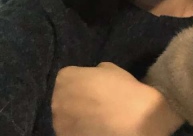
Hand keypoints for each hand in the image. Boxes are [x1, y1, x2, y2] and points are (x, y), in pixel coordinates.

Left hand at [52, 62, 183, 135]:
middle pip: (63, 95)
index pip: (68, 75)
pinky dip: (80, 129)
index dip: (81, 79)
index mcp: (65, 77)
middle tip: (94, 100)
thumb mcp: (111, 68)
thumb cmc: (121, 88)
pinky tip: (96, 128)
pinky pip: (71, 130)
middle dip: (75, 97)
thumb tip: (94, 76)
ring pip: (65, 115)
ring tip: (96, 116)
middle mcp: (56, 99)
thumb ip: (96, 72)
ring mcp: (59, 122)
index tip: (93, 83)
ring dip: (76, 114)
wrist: (130, 119)